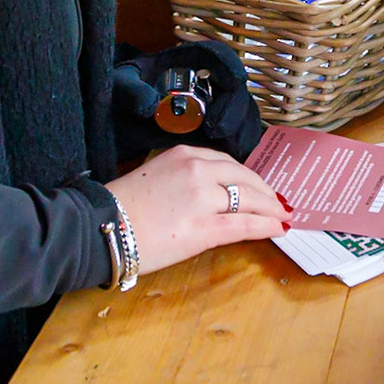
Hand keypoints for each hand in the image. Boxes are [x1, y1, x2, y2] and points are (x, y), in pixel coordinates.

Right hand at [106, 146, 289, 275]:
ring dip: (271, 208)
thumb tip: (209, 194)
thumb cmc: (122, 207)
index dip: (249, 177)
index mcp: (185, 155)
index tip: (259, 186)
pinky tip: (277, 228)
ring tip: (282, 215)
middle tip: (278, 202)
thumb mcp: (156, 175)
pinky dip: (265, 225)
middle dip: (266, 192)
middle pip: (245, 178)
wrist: (102, 228)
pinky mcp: (205, 227)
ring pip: (250, 200)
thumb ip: (184, 178)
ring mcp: (203, 198)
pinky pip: (245, 224)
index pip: (228, 163)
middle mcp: (198, 170)